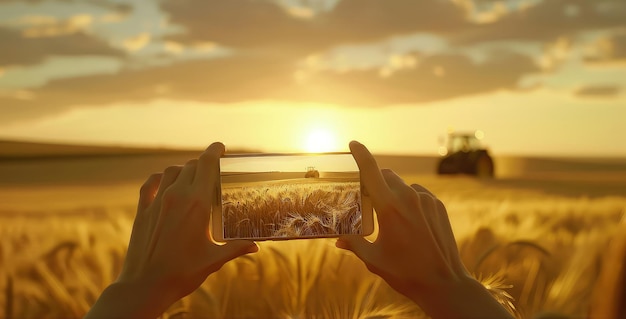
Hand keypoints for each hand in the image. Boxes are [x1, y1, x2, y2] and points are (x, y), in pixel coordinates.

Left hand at [86, 142, 257, 318]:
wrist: (145, 286)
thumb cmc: (183, 273)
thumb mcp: (214, 259)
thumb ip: (236, 247)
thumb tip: (255, 245)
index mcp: (198, 204)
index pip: (207, 164)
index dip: (215, 151)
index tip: (221, 147)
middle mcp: (177, 196)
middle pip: (191, 166)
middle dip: (203, 163)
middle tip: (213, 169)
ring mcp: (157, 202)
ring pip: (171, 171)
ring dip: (183, 169)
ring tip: (191, 176)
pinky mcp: (143, 211)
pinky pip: (151, 184)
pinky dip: (159, 178)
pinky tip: (164, 182)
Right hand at [337, 141, 512, 318]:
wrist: (444, 283)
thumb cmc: (405, 272)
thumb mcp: (374, 260)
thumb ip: (354, 244)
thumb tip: (338, 240)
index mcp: (389, 208)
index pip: (372, 171)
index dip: (361, 154)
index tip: (353, 144)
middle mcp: (409, 198)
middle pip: (386, 176)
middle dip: (374, 180)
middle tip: (367, 197)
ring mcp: (427, 200)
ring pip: (403, 185)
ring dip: (393, 192)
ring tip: (390, 216)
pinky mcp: (438, 206)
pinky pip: (418, 194)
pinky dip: (409, 200)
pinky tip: (408, 221)